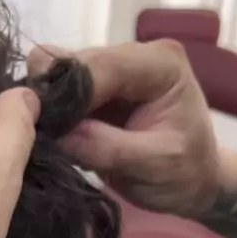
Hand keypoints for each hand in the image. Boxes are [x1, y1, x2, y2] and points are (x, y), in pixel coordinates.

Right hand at [28, 39, 222, 215]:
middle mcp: (132, 55)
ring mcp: (111, 69)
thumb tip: (58, 134)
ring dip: (50, 109)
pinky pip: (57, 91)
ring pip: (56, 74)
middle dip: (53, 100)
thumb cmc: (184, 173)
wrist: (191, 182)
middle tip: (46, 140)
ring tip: (53, 141)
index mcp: (159, 64)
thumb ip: (108, 147)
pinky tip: (59, 138)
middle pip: (70, 63)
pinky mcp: (93, 87)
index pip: (97, 66)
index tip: (44, 129)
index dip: (65, 94)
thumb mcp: (155, 165)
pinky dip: (52, 115)